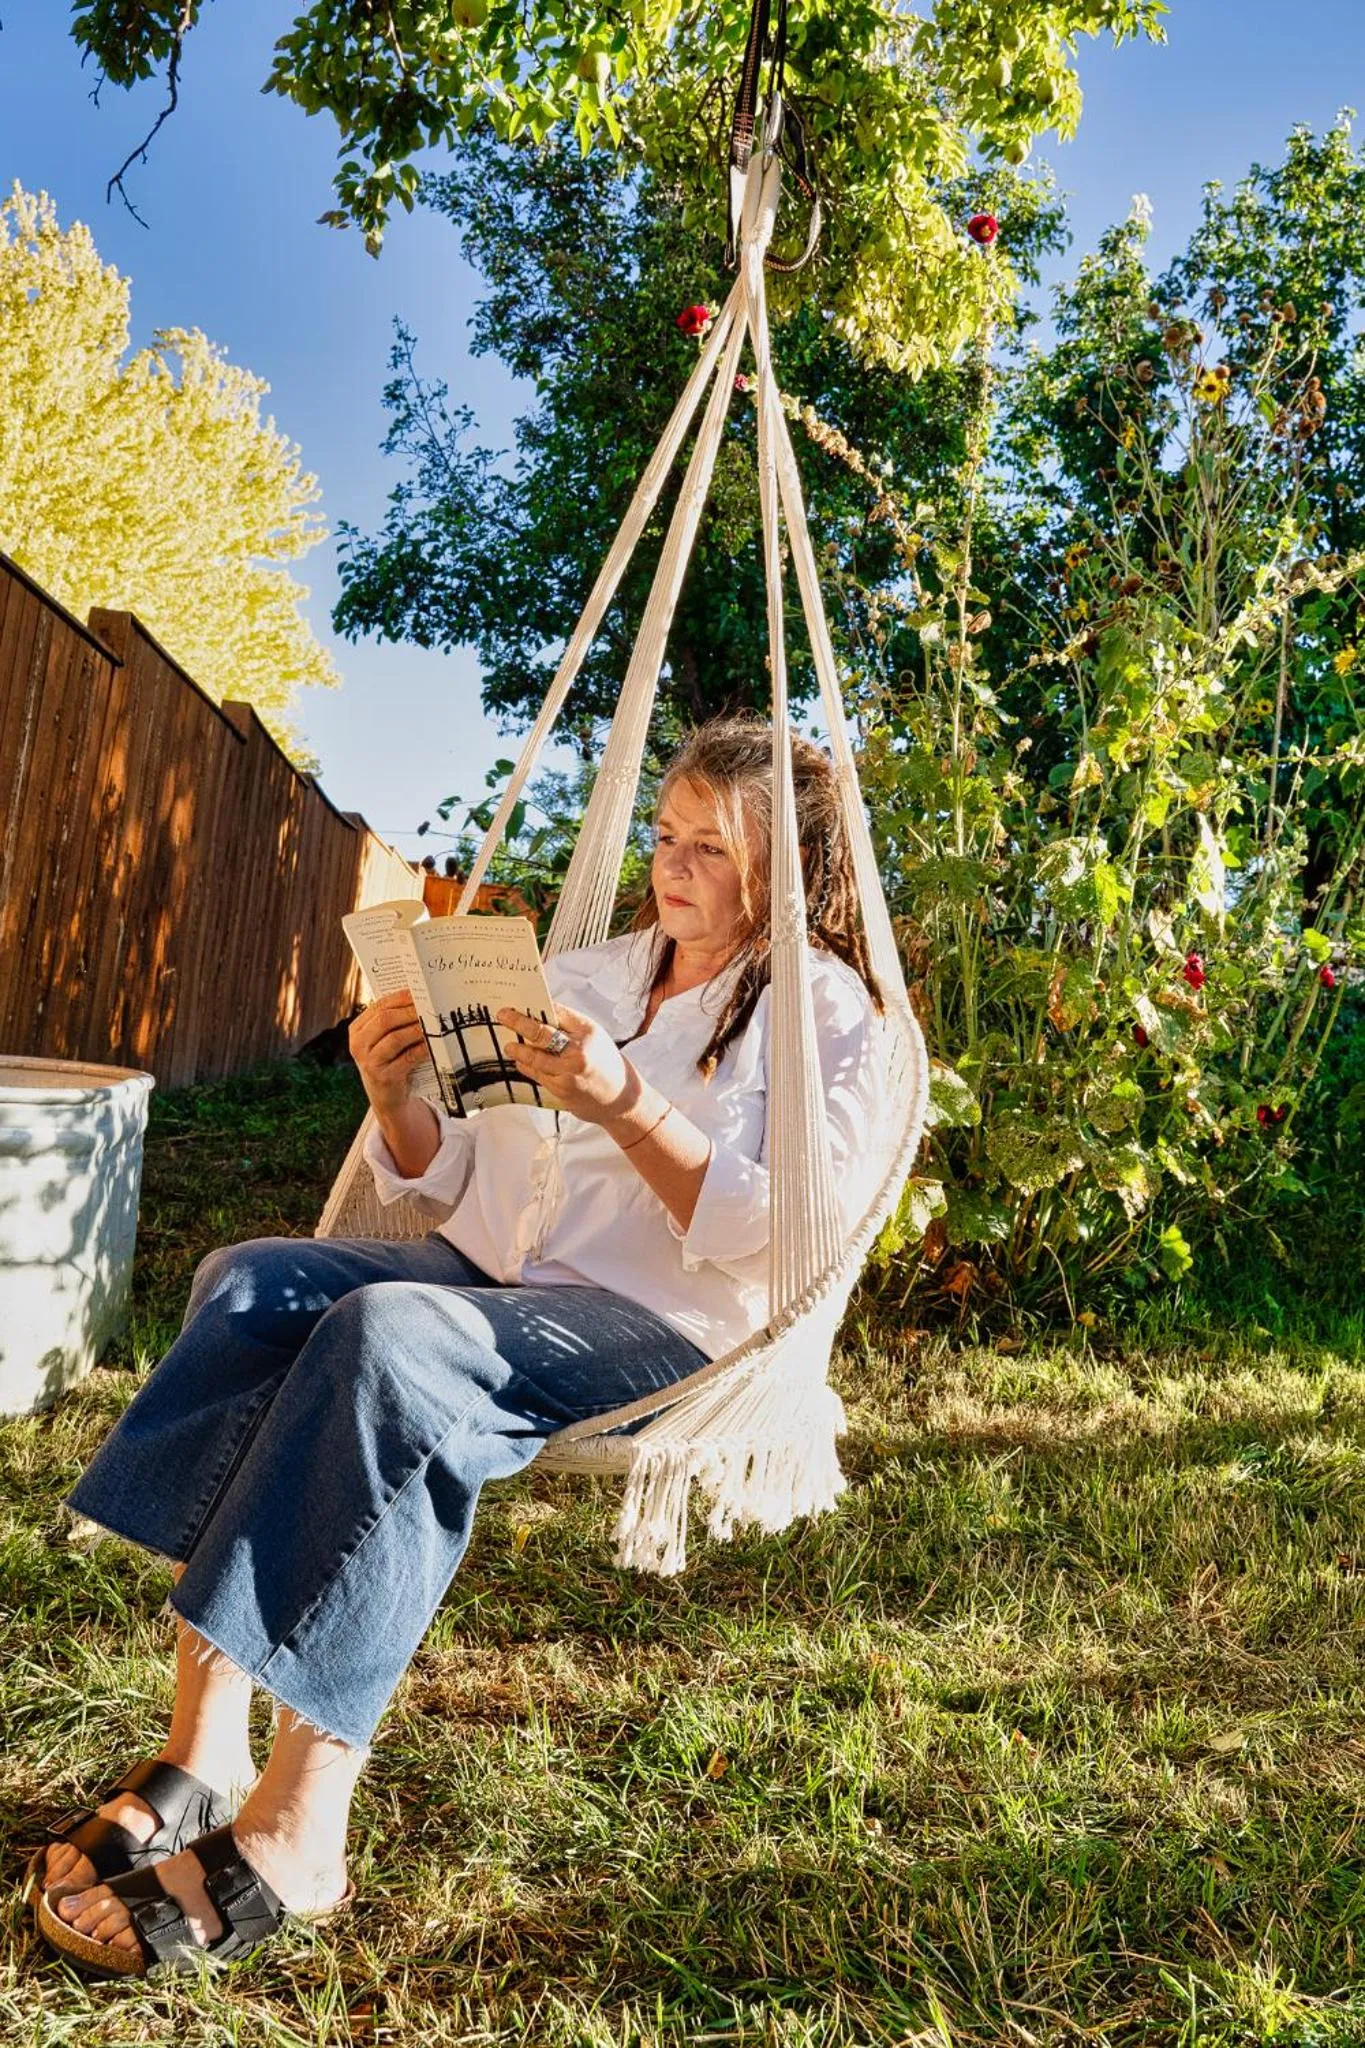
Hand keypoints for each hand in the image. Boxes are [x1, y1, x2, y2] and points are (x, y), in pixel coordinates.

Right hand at [349, 990, 428, 1114]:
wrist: (387, 1097)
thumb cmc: (390, 1061)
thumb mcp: (384, 1040)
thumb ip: (394, 1021)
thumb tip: (419, 998)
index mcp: (357, 1029)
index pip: (379, 1006)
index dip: (400, 998)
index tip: (419, 992)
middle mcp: (358, 1045)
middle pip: (385, 1020)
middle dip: (410, 1012)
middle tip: (429, 1008)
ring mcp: (369, 1062)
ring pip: (396, 1038)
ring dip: (417, 1029)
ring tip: (433, 1024)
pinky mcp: (384, 1077)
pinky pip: (408, 1057)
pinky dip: (422, 1048)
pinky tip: (433, 1043)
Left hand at [497, 1003, 639, 1124]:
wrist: (621, 1097)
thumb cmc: (605, 1063)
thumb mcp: (594, 1037)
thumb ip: (570, 1027)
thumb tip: (540, 1014)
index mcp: (588, 1031)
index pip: (557, 1013)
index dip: (535, 1006)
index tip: (518, 1004)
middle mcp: (579, 1050)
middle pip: (541, 1032)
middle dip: (518, 1022)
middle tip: (503, 1016)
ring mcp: (569, 1071)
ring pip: (535, 1057)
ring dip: (518, 1050)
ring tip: (509, 1046)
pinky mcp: (562, 1089)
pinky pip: (538, 1074)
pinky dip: (526, 1066)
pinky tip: (520, 1062)